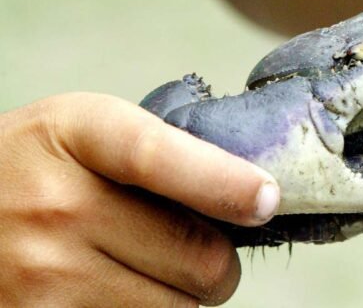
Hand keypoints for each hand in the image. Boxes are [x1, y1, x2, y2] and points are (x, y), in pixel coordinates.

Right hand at [0, 93, 279, 305]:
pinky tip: (117, 292)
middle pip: (198, 257)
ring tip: (148, 271)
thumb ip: (161, 154)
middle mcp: (58, 206)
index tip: (267, 201)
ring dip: (184, 297)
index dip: (226, 185)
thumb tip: (251, 200)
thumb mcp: (86, 130)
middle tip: (201, 254)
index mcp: (78, 134)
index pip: (162, 159)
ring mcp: (44, 276)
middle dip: (217, 263)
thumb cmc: (38, 167)